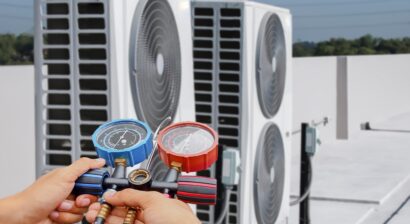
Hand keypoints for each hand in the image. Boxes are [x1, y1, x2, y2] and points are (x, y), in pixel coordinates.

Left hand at [0, 157, 105, 223]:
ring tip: (58, 206)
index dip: (94, 186)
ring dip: (70, 210)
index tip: (89, 188)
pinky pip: (76, 219)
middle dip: (81, 200)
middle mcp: (70, 191)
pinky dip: (65, 218)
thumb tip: (99, 160)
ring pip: (84, 209)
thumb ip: (83, 166)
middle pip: (91, 196)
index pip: (93, 180)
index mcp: (71, 178)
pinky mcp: (65, 217)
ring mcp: (68, 205)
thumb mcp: (63, 176)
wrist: (24, 216)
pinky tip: (55, 214)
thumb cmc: (38, 195)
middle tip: (73, 199)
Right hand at [86, 189, 200, 223]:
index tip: (106, 196)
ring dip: (106, 217)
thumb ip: (132, 195)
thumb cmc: (178, 221)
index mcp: (160, 205)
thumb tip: (114, 193)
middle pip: (126, 212)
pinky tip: (101, 221)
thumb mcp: (153, 200)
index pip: (135, 198)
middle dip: (109, 208)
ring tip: (93, 214)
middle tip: (95, 206)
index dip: (119, 197)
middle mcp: (154, 218)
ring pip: (122, 222)